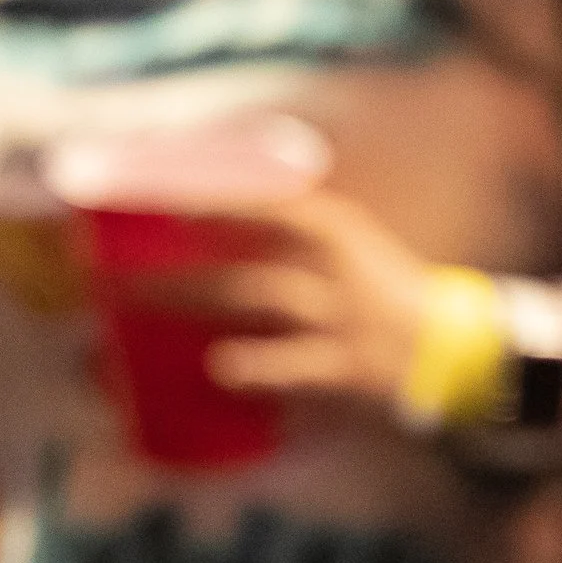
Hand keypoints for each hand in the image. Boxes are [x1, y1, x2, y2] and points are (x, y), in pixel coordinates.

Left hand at [129, 187, 434, 412]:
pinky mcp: (346, 369)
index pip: (261, 202)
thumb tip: (200, 216)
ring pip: (260, 301)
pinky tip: (219, 368)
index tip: (146, 193)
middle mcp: (334, 267)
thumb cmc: (380, 292)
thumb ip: (285, 230)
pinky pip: (295, 368)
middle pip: (243, 259)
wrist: (454, 350)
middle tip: (107, 282)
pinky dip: (257, 368)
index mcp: (332, 230)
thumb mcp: (344, 246)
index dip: (205, 196)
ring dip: (195, 305)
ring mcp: (340, 319)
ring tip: (137, 316)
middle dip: (171, 273)